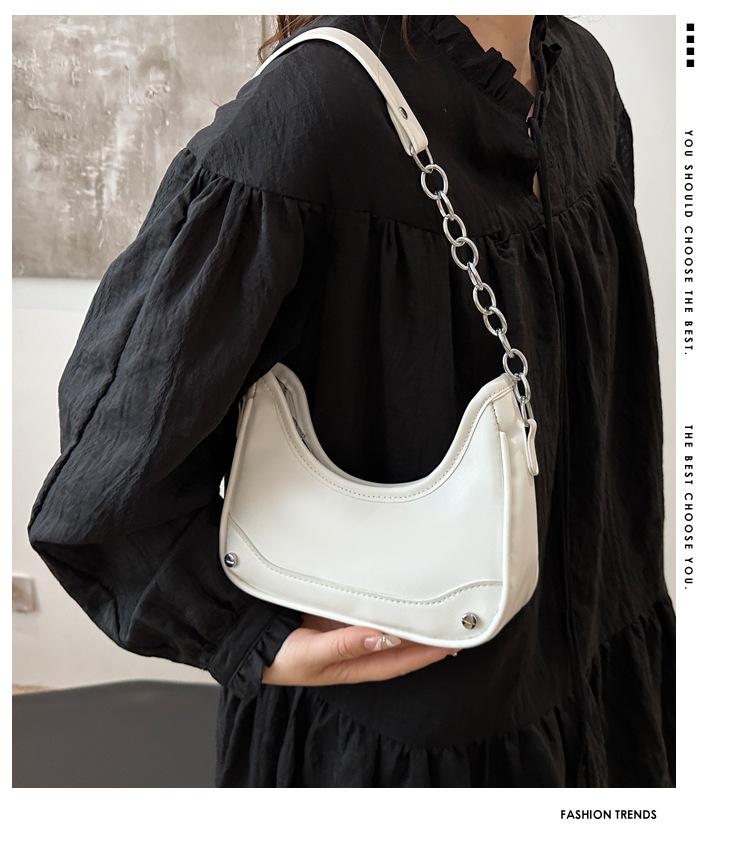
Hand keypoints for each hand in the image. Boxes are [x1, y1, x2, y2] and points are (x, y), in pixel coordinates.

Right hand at [261, 612, 458, 685]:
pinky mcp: (338, 611)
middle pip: (400, 643)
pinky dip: (385, 600)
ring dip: (409, 616)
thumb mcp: (312, 655)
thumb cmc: (277, 656)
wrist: (249, 640)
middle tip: (454, 619)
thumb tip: (382, 637)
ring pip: (387, 624)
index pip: (400, 661)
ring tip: (434, 602)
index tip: (452, 642)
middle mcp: (357, 648)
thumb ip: (345, 645)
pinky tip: (395, 589)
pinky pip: (368, 606)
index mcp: (354, 666)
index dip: (427, 653)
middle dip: (426, 635)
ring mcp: (348, 629)